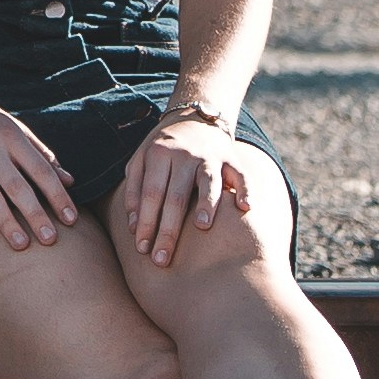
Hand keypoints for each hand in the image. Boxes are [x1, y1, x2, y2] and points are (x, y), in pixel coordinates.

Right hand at [0, 73, 78, 257]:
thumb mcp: (11, 125)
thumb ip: (40, 153)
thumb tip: (69, 180)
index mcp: (10, 136)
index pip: (41, 170)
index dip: (58, 196)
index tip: (72, 219)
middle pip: (17, 186)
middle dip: (35, 214)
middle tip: (51, 239)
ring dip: (6, 223)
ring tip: (21, 245)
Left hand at [115, 110, 251, 272]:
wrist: (193, 118)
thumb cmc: (162, 150)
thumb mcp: (140, 161)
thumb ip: (134, 190)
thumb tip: (133, 228)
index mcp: (158, 154)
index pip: (150, 194)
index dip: (145, 222)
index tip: (142, 250)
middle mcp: (183, 155)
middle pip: (175, 196)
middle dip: (168, 230)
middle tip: (162, 260)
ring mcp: (209, 156)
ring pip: (208, 181)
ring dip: (206, 202)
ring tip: (202, 226)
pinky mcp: (232, 159)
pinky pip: (241, 175)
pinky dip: (245, 190)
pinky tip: (245, 208)